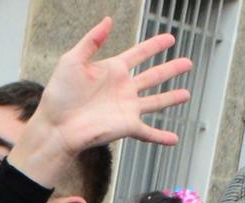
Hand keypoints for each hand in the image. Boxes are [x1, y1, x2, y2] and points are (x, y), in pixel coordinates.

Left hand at [8, 17, 193, 183]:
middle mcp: (123, 89)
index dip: (155, 46)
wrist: (57, 126)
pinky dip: (162, 137)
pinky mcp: (127, 127)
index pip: (139, 54)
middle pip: (153, 76)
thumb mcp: (72, 60)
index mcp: (112, 70)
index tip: (170, 39)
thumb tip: (107, 20)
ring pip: (156, 102)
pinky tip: (174, 140)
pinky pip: (149, 132)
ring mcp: (127, 108)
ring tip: (186, 94)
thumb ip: (92, 41)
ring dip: (171, 98)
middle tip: (188, 63)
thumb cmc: (59, 95)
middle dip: (171, 69)